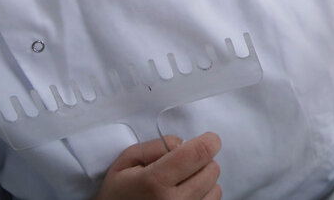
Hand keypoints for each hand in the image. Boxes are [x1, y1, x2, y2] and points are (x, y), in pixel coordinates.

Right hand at [93, 132, 221, 199]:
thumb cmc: (118, 194)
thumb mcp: (125, 162)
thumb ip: (155, 146)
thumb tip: (184, 143)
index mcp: (155, 182)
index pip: (200, 153)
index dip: (209, 141)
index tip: (207, 139)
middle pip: (212, 169)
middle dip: (201, 161)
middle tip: (182, 166)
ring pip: (216, 187)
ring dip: (203, 181)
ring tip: (181, 184)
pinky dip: (204, 196)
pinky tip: (185, 197)